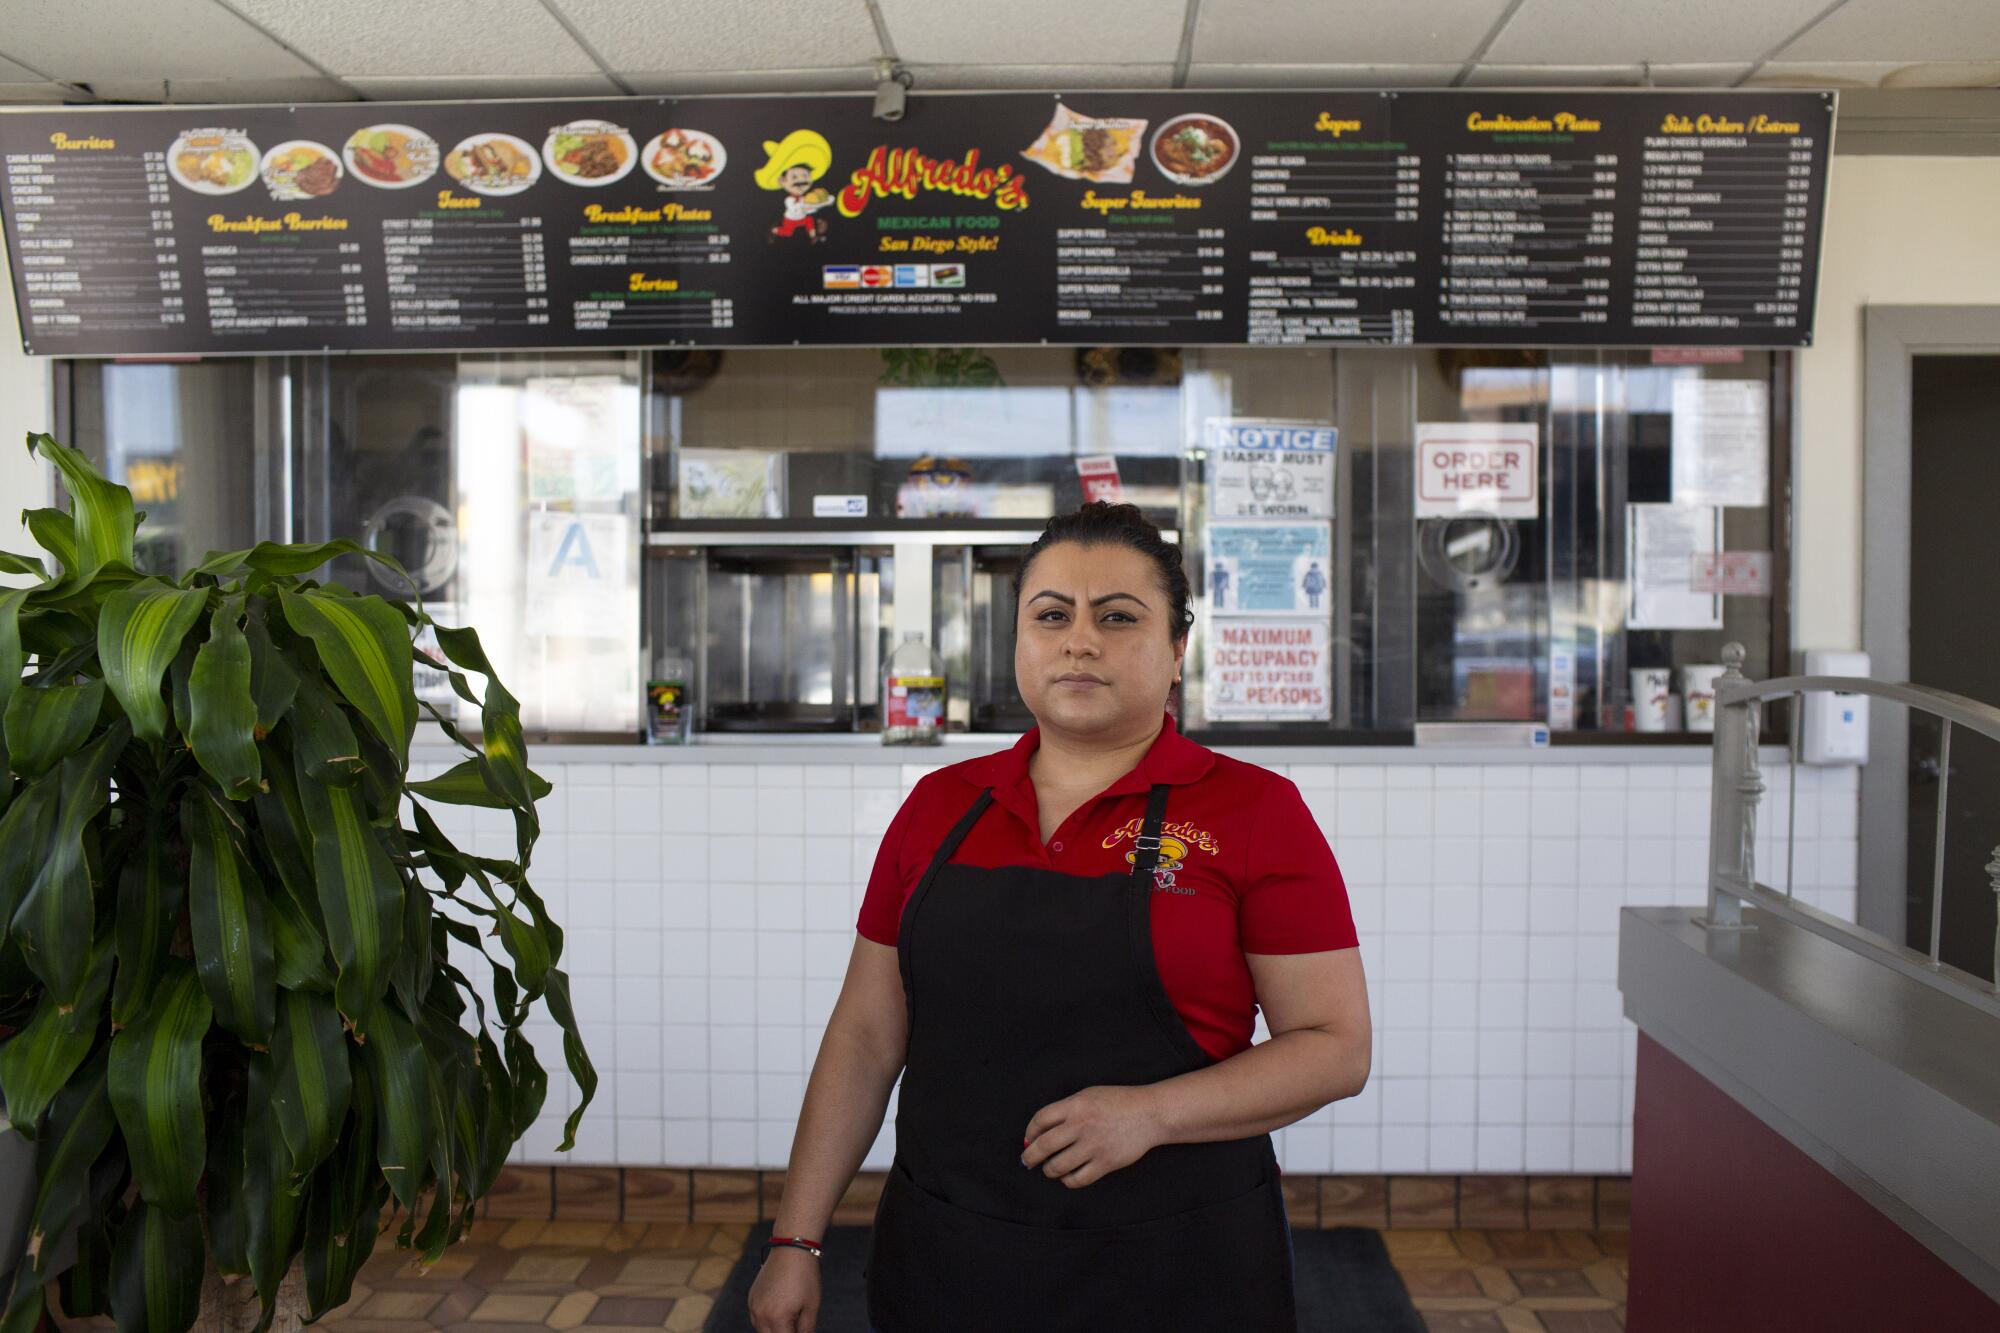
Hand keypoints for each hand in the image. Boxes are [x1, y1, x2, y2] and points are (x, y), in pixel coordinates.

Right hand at [748, 1246, 820, 1332]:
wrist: (791, 1249)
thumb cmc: (805, 1276)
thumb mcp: (811, 1306)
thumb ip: (806, 1329)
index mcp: (777, 1318)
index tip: (801, 1329)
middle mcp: (761, 1314)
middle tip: (795, 1326)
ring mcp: (753, 1305)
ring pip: (761, 1330)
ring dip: (773, 1330)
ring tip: (789, 1320)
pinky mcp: (751, 1297)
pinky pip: (755, 1317)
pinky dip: (765, 1321)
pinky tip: (778, 1314)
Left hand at [1021, 1084, 1164, 1188]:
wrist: (1149, 1114)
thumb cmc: (1117, 1103)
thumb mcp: (1088, 1096)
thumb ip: (1065, 1111)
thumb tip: (1039, 1132)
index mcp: (1075, 1105)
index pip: (1040, 1120)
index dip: (1029, 1132)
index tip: (1028, 1140)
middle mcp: (1081, 1125)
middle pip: (1043, 1146)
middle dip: (1029, 1157)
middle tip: (1027, 1161)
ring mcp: (1093, 1145)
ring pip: (1057, 1167)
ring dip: (1049, 1170)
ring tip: (1050, 1168)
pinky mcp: (1105, 1163)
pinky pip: (1077, 1179)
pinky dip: (1068, 1180)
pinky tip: (1068, 1175)